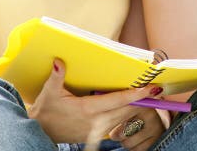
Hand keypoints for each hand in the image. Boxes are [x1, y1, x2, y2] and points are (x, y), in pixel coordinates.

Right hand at [28, 59, 163, 145]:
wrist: (39, 134)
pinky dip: (126, 114)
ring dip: (136, 107)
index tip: (151, 88)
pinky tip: (131, 106)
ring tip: (148, 95)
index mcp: (87, 110)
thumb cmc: (44, 113)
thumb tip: (59, 62)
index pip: (117, 100)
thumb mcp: (48, 94)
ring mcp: (97, 131)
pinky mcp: (96, 135)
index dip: (136, 94)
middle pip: (126, 110)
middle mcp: (96, 122)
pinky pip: (117, 124)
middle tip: (157, 88)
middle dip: (143, 100)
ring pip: (124, 118)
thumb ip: (56, 77)